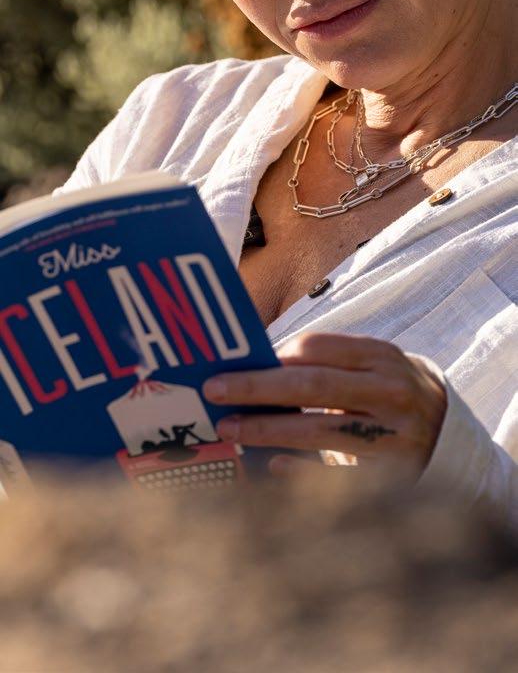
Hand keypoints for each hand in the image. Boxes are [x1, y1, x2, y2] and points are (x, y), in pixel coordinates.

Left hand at [202, 333, 446, 482]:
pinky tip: (270, 464)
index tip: (235, 361)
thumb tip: (258, 364)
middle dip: (256, 387)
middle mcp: (391, 393)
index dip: (273, 355)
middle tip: (214, 389)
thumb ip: (328, 363)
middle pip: (311, 385)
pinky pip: (335, 474)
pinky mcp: (392, 476)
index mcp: (382, 358)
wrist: (450, 438)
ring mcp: (393, 436)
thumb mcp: (373, 368)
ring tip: (229, 426)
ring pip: (317, 430)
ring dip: (266, 428)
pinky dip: (300, 469)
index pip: (318, 347)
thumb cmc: (390, 395)